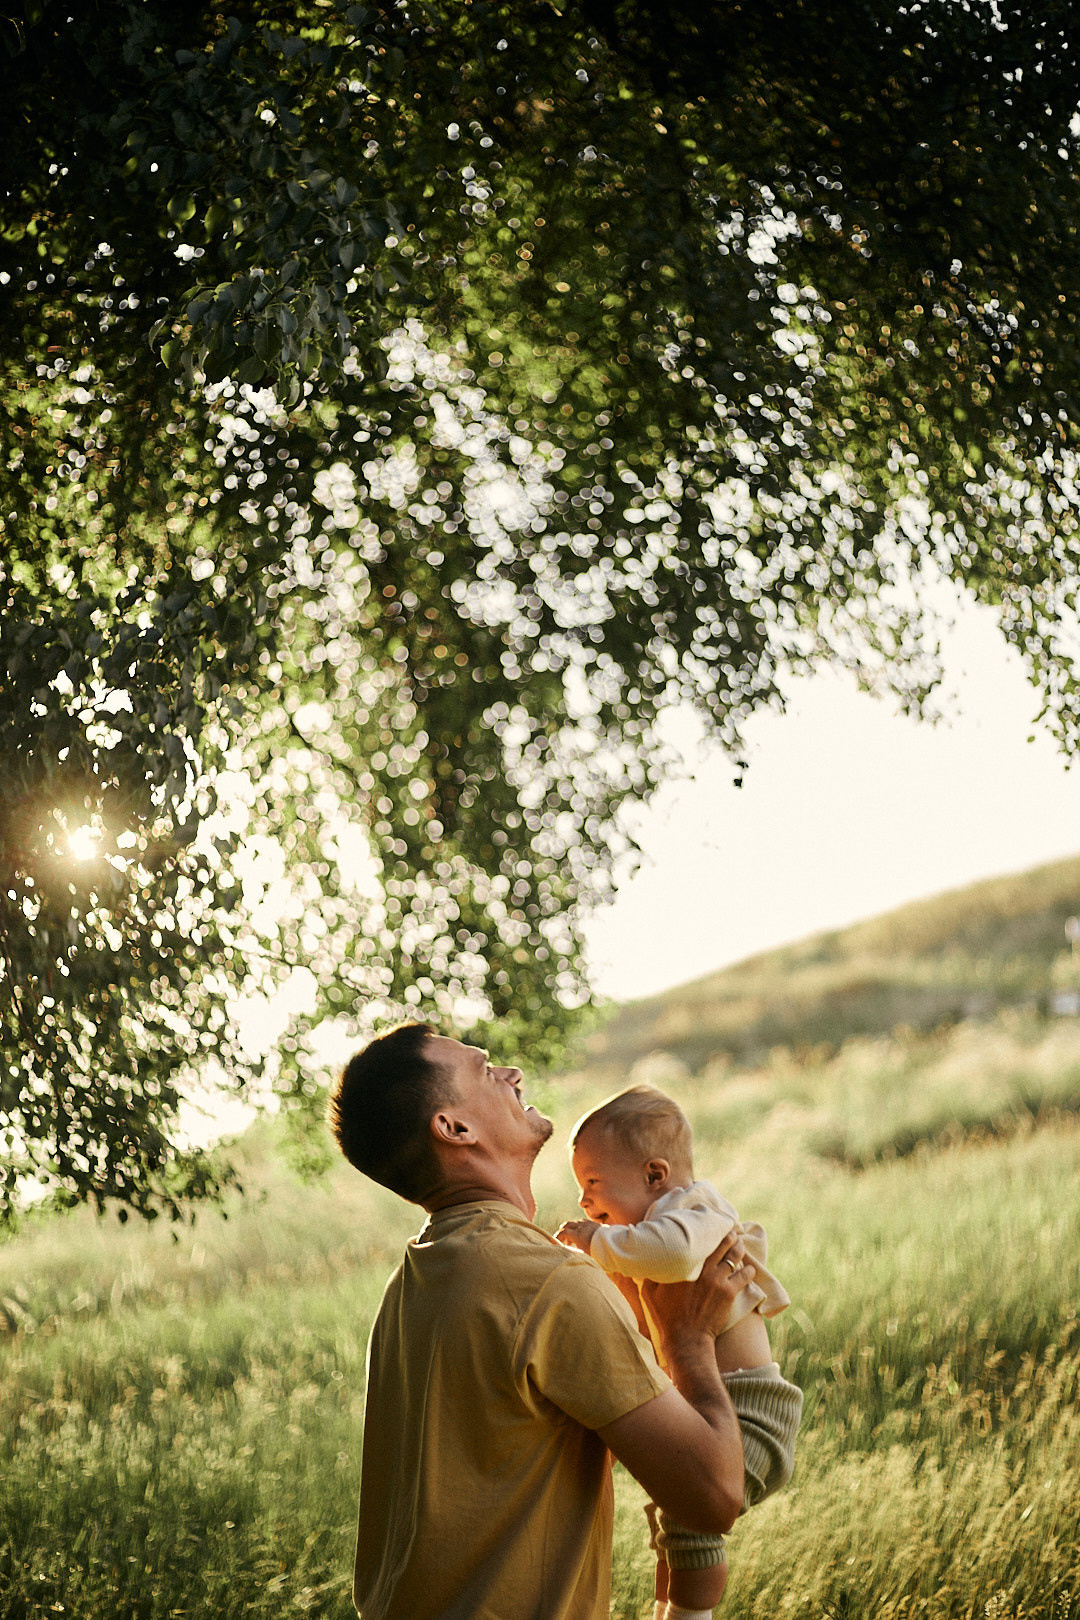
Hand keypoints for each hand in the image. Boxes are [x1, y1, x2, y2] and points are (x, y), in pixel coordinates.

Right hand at [555, 1218, 599, 1253]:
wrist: (613, 1246)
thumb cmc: (599, 1254)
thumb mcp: (585, 1257)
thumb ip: (574, 1254)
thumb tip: (566, 1255)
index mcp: (577, 1235)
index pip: (563, 1232)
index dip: (558, 1236)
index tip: (556, 1242)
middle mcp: (581, 1227)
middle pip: (567, 1224)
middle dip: (563, 1231)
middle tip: (563, 1240)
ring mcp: (588, 1224)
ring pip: (575, 1222)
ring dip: (571, 1229)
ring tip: (573, 1239)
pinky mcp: (595, 1223)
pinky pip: (583, 1222)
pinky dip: (579, 1226)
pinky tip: (582, 1233)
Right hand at [640, 1231, 754, 1354]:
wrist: (686, 1340)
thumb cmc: (666, 1317)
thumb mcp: (649, 1293)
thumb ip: (649, 1273)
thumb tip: (645, 1260)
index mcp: (684, 1264)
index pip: (701, 1238)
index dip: (709, 1229)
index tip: (712, 1225)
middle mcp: (703, 1268)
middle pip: (723, 1242)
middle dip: (729, 1235)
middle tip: (730, 1232)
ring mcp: (718, 1280)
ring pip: (735, 1255)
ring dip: (739, 1248)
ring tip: (740, 1245)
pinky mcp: (729, 1293)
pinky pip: (745, 1275)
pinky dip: (749, 1270)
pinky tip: (749, 1269)